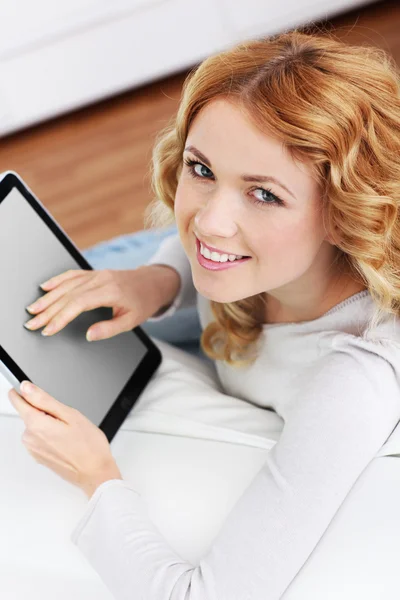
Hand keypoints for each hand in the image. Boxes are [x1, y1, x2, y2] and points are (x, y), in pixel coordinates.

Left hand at [8, 381, 122, 498]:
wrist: (95, 473)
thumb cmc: (88, 446)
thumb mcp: (70, 414)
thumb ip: (44, 400)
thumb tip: (26, 388)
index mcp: (36, 424)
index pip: (18, 401)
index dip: (23, 391)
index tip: (28, 387)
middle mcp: (30, 438)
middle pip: (30, 413)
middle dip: (46, 411)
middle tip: (67, 417)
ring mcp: (33, 449)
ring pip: (36, 425)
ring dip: (50, 424)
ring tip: (70, 431)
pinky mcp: (39, 456)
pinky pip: (40, 438)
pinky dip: (51, 435)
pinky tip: (67, 440)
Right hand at [23, 266, 177, 340]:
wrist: (153, 282)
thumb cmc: (143, 302)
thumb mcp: (132, 321)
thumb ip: (110, 328)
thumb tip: (89, 335)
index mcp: (110, 291)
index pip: (78, 303)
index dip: (61, 317)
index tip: (48, 329)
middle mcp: (101, 279)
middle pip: (68, 295)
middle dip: (47, 310)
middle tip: (32, 323)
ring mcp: (96, 274)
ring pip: (67, 284)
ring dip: (48, 297)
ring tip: (33, 310)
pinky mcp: (94, 273)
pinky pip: (72, 275)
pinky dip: (57, 280)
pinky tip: (45, 286)